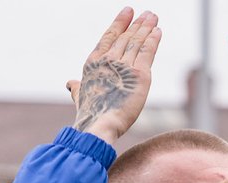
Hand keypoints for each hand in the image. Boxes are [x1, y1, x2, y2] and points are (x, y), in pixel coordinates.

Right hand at [67, 7, 161, 143]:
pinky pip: (147, 52)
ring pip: (137, 42)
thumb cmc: (89, 115)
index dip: (119, 23)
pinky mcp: (140, 74)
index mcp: (94, 63)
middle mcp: (108, 60)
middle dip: (137, 24)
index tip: (127, 12)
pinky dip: (153, 40)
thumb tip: (70, 83)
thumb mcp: (80, 97)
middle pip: (125, 37)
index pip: (108, 37)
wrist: (99, 125)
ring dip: (146, 27)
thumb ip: (77, 87)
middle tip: (147, 13)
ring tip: (153, 17)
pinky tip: (158, 31)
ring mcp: (124, 66)